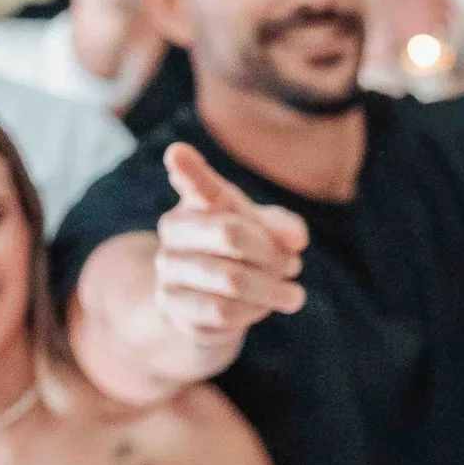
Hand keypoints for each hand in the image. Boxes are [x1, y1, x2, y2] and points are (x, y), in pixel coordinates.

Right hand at [154, 144, 309, 343]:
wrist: (214, 300)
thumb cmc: (246, 252)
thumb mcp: (268, 232)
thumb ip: (284, 226)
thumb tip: (295, 238)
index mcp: (199, 202)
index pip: (194, 183)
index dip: (187, 169)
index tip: (178, 153)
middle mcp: (174, 230)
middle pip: (230, 234)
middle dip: (272, 254)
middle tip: (293, 266)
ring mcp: (168, 268)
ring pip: (230, 280)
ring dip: (271, 289)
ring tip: (290, 294)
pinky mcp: (173, 306)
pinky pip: (223, 312)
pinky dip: (254, 312)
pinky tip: (262, 308)